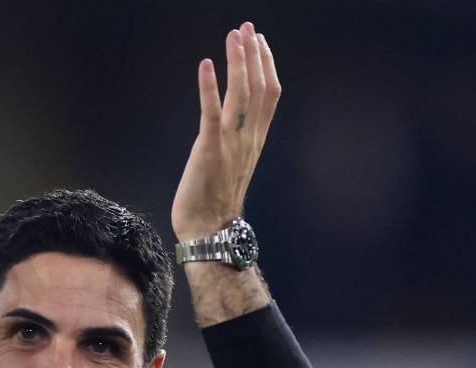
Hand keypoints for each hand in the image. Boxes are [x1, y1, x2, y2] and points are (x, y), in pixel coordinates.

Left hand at [171, 22, 280, 241]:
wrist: (208, 231)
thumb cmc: (214, 201)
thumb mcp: (232, 164)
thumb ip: (236, 140)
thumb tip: (230, 121)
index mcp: (254, 140)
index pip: (269, 95)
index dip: (266, 65)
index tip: (259, 41)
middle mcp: (247, 139)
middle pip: (259, 88)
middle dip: (254, 55)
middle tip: (247, 28)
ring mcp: (230, 144)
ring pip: (241, 95)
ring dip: (238, 62)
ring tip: (234, 36)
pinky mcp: (209, 150)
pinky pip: (212, 114)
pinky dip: (209, 87)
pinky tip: (206, 64)